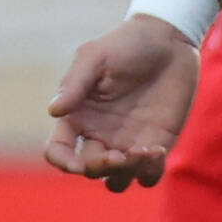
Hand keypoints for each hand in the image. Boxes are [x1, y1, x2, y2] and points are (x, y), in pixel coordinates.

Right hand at [43, 14, 200, 189]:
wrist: (168, 40)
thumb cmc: (126, 44)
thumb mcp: (95, 56)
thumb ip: (75, 83)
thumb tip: (54, 111)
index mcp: (77, 116)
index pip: (58, 150)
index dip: (63, 162)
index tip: (77, 164)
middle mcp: (98, 134)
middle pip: (90, 170)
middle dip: (102, 167)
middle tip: (121, 154)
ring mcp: (127, 143)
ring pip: (117, 181)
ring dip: (126, 174)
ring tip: (144, 151)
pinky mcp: (156, 145)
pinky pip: (149, 175)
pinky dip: (150, 172)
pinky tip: (158, 149)